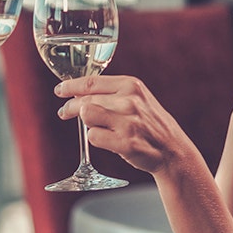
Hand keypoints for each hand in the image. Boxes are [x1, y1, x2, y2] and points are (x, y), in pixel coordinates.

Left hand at [55, 75, 200, 176]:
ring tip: (96, 127)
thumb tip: (77, 92)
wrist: (173, 150)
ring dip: (87, 123)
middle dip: (70, 108)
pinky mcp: (125, 143)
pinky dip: (96, 139)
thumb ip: (111, 93)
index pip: (91, 82)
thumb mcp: (137, 98)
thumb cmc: (150, 123)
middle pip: (84, 100)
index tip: (60, 90)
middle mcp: (130, 101)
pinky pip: (93, 137)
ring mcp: (128, 122)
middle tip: (64, 113)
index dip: (70, 86)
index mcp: (131, 85)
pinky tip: (108, 140)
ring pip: (86, 116)